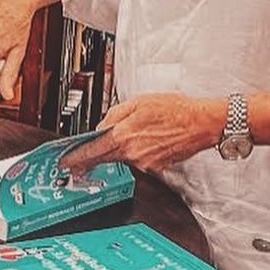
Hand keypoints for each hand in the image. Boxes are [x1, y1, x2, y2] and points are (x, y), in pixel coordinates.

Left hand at [64, 94, 224, 173]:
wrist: (204, 123)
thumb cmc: (176, 109)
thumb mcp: (139, 101)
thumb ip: (115, 115)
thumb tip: (101, 126)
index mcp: (124, 135)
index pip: (92, 150)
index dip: (76, 158)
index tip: (65, 162)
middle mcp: (133, 153)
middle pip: (105, 157)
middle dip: (90, 160)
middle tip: (77, 163)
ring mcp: (145, 163)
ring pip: (123, 158)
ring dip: (121, 150)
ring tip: (138, 134)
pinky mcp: (156, 167)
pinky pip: (139, 160)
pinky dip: (138, 152)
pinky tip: (149, 140)